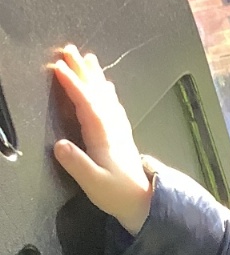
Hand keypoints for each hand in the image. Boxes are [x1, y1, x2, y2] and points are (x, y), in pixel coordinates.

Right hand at [49, 44, 151, 233]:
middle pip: (97, 94)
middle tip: (70, 49)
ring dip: (96, 77)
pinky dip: (108, 93)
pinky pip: (114, 107)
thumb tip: (60, 145)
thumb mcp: (94, 183)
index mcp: (104, 136)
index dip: (73, 85)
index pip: (87, 103)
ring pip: (106, 97)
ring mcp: (118, 132)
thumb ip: (77, 164)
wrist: (145, 205)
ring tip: (89, 58)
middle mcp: (113, 129)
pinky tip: (108, 86)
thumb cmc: (119, 195)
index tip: (59, 67)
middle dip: (83, 71)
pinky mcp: (121, 137)